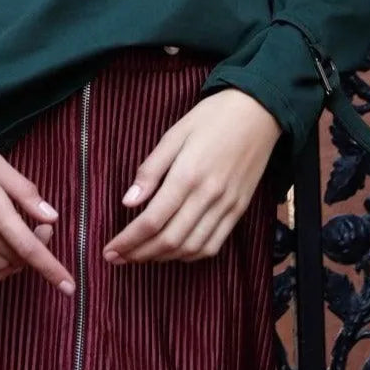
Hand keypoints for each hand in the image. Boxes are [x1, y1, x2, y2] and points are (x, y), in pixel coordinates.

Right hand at [0, 123, 74, 293]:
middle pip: (14, 258)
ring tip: (21, 237)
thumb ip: (24, 191)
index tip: (69, 285)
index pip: (26, 246)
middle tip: (41, 227)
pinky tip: (2, 255)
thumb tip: (51, 216)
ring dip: (17, 261)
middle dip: (37, 250)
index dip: (50, 268)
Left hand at [101, 89, 280, 263]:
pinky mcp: (239, 210)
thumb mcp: (174, 134)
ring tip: (141, 256)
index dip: (128, 240)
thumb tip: (128, 202)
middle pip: (169, 240)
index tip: (110, 250)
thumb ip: (150, 170)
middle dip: (140, 254)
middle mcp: (208, 196)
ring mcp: (227, 206)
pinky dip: (191, 255)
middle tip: (118, 258)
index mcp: (187, 175)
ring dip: (163, 258)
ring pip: (191, 248)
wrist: (258, 111)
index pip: (152, 220)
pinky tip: (174, 252)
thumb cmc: (211, 118)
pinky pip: (214, 244)